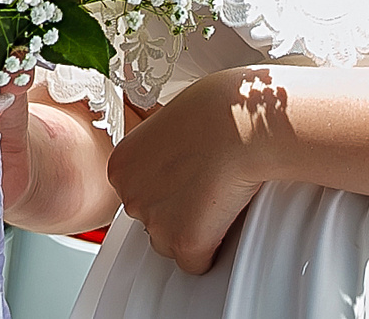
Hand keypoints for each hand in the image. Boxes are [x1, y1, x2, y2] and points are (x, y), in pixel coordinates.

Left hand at [106, 67, 285, 274]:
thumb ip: (165, 145)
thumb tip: (178, 155)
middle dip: (180, 207)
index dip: (170, 182)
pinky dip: (214, 248)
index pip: (139, 190)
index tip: (190, 172)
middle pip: (152, 218)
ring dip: (195, 228)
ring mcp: (155, 221)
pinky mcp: (184, 242)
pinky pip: (197, 262)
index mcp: (122, 163)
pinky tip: (229, 216)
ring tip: (221, 195)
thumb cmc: (223, 106)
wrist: (246, 122)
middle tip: (210, 183)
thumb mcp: (176, 116)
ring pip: (172, 242)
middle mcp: (130, 194)